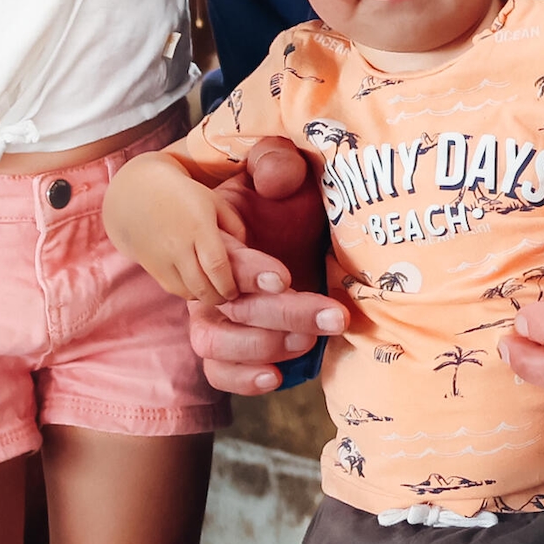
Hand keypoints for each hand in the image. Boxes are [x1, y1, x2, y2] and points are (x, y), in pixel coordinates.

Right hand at [105, 153, 240, 305]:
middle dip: (219, 297)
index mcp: (199, 227)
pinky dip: (187, 293)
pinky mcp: (150, 265)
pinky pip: (172, 289)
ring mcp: (161, 258)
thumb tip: (245, 253)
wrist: (137, 193)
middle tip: (229, 296)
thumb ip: (235, 226)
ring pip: (187, 292)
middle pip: (202, 287)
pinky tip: (196, 286)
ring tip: (214, 291)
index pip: (217, 266)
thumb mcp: (215, 202)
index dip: (230, 285)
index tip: (237, 290)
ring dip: (204, 297)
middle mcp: (178, 246)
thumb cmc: (183, 195)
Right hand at [181, 140, 346, 397]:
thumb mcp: (285, 175)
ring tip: (309, 341)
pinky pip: (217, 371)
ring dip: (261, 347)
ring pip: (214, 342)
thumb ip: (278, 164)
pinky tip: (275, 378)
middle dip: (282, 314)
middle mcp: (209, 280)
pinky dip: (240, 380)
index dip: (249, 271)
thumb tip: (277, 176)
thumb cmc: (285, 203)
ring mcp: (215, 316)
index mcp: (218, 240)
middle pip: (228, 306)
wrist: (288, 235)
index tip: (285, 276)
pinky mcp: (230, 347)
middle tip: (333, 315)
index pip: (223, 259)